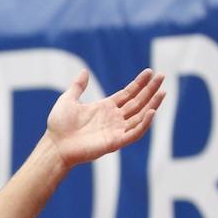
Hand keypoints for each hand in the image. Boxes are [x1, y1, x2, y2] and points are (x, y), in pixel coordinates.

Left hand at [44, 68, 163, 167]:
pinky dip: (144, 124)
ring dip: (152, 105)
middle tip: (162, 76)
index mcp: (105, 108)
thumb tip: (84, 71)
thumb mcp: (68, 100)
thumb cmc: (59, 126)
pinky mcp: (115, 142)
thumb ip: (77, 86)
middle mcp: (113, 119)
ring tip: (162, 92)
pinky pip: (134, 133)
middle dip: (150, 90)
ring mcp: (115, 130)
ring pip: (140, 117)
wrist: (55, 145)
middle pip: (138, 102)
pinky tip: (151, 111)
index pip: (128, 94)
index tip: (150, 72)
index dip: (139, 84)